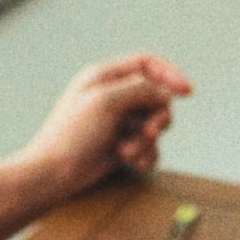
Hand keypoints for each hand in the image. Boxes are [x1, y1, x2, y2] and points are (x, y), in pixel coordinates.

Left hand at [16, 53, 192, 204]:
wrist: (52, 175)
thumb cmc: (71, 136)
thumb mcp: (106, 101)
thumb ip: (140, 90)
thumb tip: (165, 94)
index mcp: (105, 77)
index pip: (147, 64)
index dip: (170, 74)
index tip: (186, 92)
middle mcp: (113, 97)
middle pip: (156, 97)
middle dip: (158, 116)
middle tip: (147, 131)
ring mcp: (117, 123)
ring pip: (154, 125)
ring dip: (147, 141)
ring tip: (127, 152)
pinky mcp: (121, 147)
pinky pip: (148, 147)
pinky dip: (144, 155)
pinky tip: (130, 163)